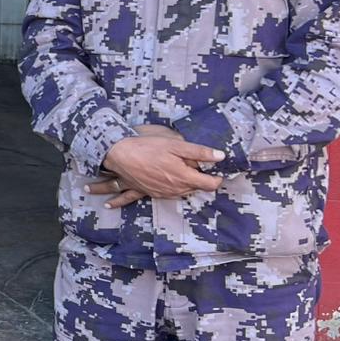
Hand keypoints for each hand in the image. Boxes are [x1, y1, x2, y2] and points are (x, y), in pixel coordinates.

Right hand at [93, 131, 224, 207]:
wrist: (118, 155)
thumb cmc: (146, 147)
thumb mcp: (175, 145)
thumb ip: (199, 152)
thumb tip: (221, 156)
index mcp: (184, 178)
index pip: (210, 184)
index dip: (216, 177)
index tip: (216, 170)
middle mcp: (174, 189)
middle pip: (196, 188)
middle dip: (199, 179)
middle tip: (196, 165)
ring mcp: (161, 193)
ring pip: (181, 192)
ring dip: (185, 184)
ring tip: (181, 171)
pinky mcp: (149, 192)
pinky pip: (164, 195)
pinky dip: (168, 191)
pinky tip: (160, 186)